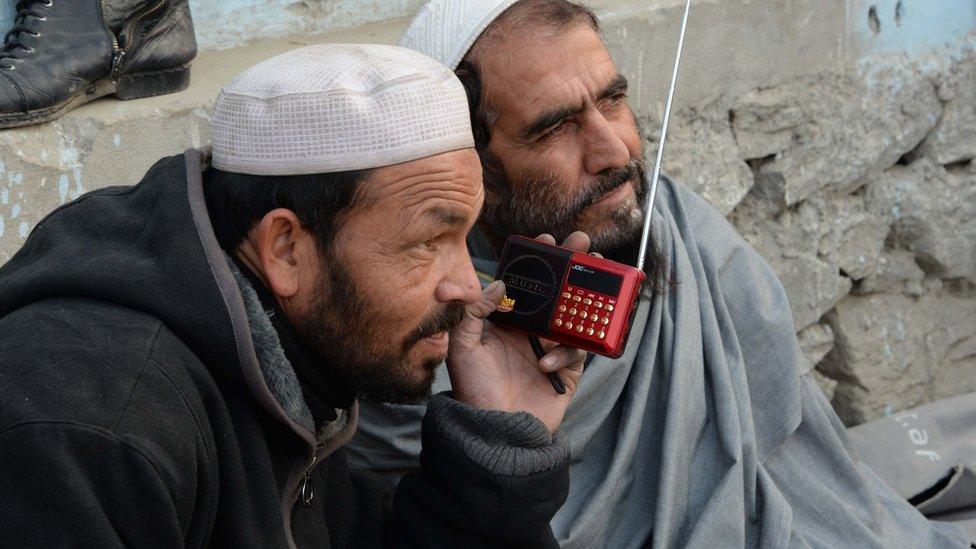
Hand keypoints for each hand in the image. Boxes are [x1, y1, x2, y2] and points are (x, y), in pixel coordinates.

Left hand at [446, 232, 591, 433]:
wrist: (494, 432)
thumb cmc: (475, 389)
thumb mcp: (462, 346)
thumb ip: (472, 311)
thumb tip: (498, 285)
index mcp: (507, 321)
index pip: (525, 283)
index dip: (538, 261)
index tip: (546, 240)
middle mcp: (531, 330)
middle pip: (556, 291)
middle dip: (572, 266)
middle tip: (582, 243)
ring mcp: (551, 348)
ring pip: (574, 315)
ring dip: (586, 295)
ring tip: (594, 276)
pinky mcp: (568, 370)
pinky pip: (576, 351)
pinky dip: (563, 354)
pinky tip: (544, 364)